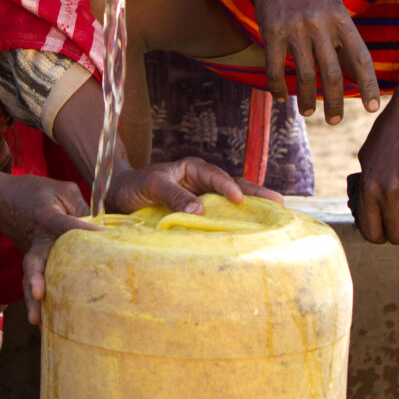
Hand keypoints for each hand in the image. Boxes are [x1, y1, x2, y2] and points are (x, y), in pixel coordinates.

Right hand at [0, 142, 95, 326]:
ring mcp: (31, 251)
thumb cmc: (34, 191)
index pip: (66, 225)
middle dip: (36, 278)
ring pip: (30, 277)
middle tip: (39, 294)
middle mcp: (36, 238)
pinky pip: (33, 280)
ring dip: (32, 299)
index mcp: (46, 217)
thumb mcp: (62, 190)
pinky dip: (35, 301)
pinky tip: (43, 322)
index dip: (85, 231)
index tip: (105, 239)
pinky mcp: (31, 261)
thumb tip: (102, 230)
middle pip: (35, 261)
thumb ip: (81, 208)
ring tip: (36, 320)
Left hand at [107, 156, 282, 215]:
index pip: (216, 176)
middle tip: (279, 204)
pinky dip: (236, 222)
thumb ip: (173, 195)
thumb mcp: (151, 186)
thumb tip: (199, 211)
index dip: (227, 187)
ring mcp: (203, 198)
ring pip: (231, 202)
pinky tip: (251, 231)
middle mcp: (202, 182)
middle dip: (256, 194)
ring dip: (252, 208)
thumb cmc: (133, 185)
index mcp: (192, 168)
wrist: (118, 196)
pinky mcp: (199, 215)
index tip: (238, 199)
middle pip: (233, 186)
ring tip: (275, 216)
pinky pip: (220, 217)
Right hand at [239, 0, 379, 122]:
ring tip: (309, 112)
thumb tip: (355, 71)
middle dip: (334, 102)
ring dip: (307, 99)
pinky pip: (274, 67)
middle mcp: (319, 24)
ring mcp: (294, 28)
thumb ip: (343, 33)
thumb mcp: (334, 2)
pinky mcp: (271, 31)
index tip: (373, 108)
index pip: (360, 57)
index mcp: (340, 17)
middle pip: (331, 73)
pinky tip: (281, 97)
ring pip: (303, 74)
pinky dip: (277, 87)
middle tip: (335, 121)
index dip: (368, 85)